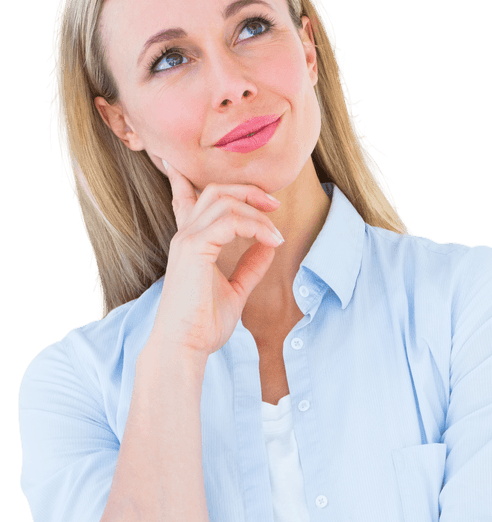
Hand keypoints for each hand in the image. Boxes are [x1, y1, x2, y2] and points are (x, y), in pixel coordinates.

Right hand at [151, 162, 284, 355]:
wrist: (184, 347)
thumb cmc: (203, 325)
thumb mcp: (236, 290)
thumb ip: (250, 266)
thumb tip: (269, 245)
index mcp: (190, 243)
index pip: (187, 199)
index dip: (195, 178)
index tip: (221, 174)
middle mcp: (185, 236)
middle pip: (215, 191)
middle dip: (248, 191)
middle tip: (274, 205)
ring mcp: (187, 240)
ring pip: (224, 201)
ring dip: (256, 210)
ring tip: (276, 231)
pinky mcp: (193, 249)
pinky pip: (230, 221)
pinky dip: (255, 226)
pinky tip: (272, 240)